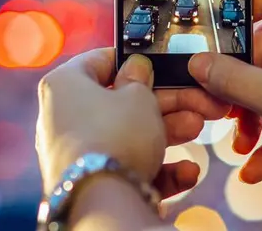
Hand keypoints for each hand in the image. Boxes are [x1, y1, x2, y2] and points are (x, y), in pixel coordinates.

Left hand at [36, 49, 228, 199]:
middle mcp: (64, 117)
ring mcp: (78, 151)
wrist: (101, 201)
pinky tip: (187, 171)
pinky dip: (157, 168)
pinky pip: (127, 166)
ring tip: (196, 127)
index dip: (133, 61)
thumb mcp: (138, 96)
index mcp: (65, 84)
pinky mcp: (91, 182)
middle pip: (122, 102)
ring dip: (168, 132)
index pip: (99, 62)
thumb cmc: (115, 134)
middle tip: (194, 100)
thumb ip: (140, 78)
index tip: (159, 65)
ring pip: (129, 135)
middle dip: (165, 102)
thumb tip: (136, 67)